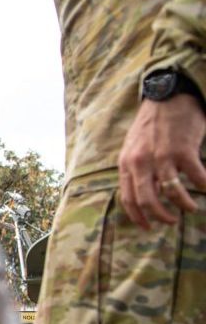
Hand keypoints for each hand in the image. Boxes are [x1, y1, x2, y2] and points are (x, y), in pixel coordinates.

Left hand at [118, 94, 205, 228]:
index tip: (148, 227)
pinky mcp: (183, 150)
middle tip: (171, 222)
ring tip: (190, 208)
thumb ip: (136, 169)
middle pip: (147, 200)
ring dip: (184, 205)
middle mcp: (140, 162)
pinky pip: (195, 177)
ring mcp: (161, 157)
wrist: (168, 97)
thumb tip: (147, 193)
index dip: (138, 216)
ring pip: (172, 192)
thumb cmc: (152, 124)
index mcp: (126, 163)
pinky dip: (204, 186)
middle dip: (160, 216)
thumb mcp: (134, 148)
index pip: (128, 198)